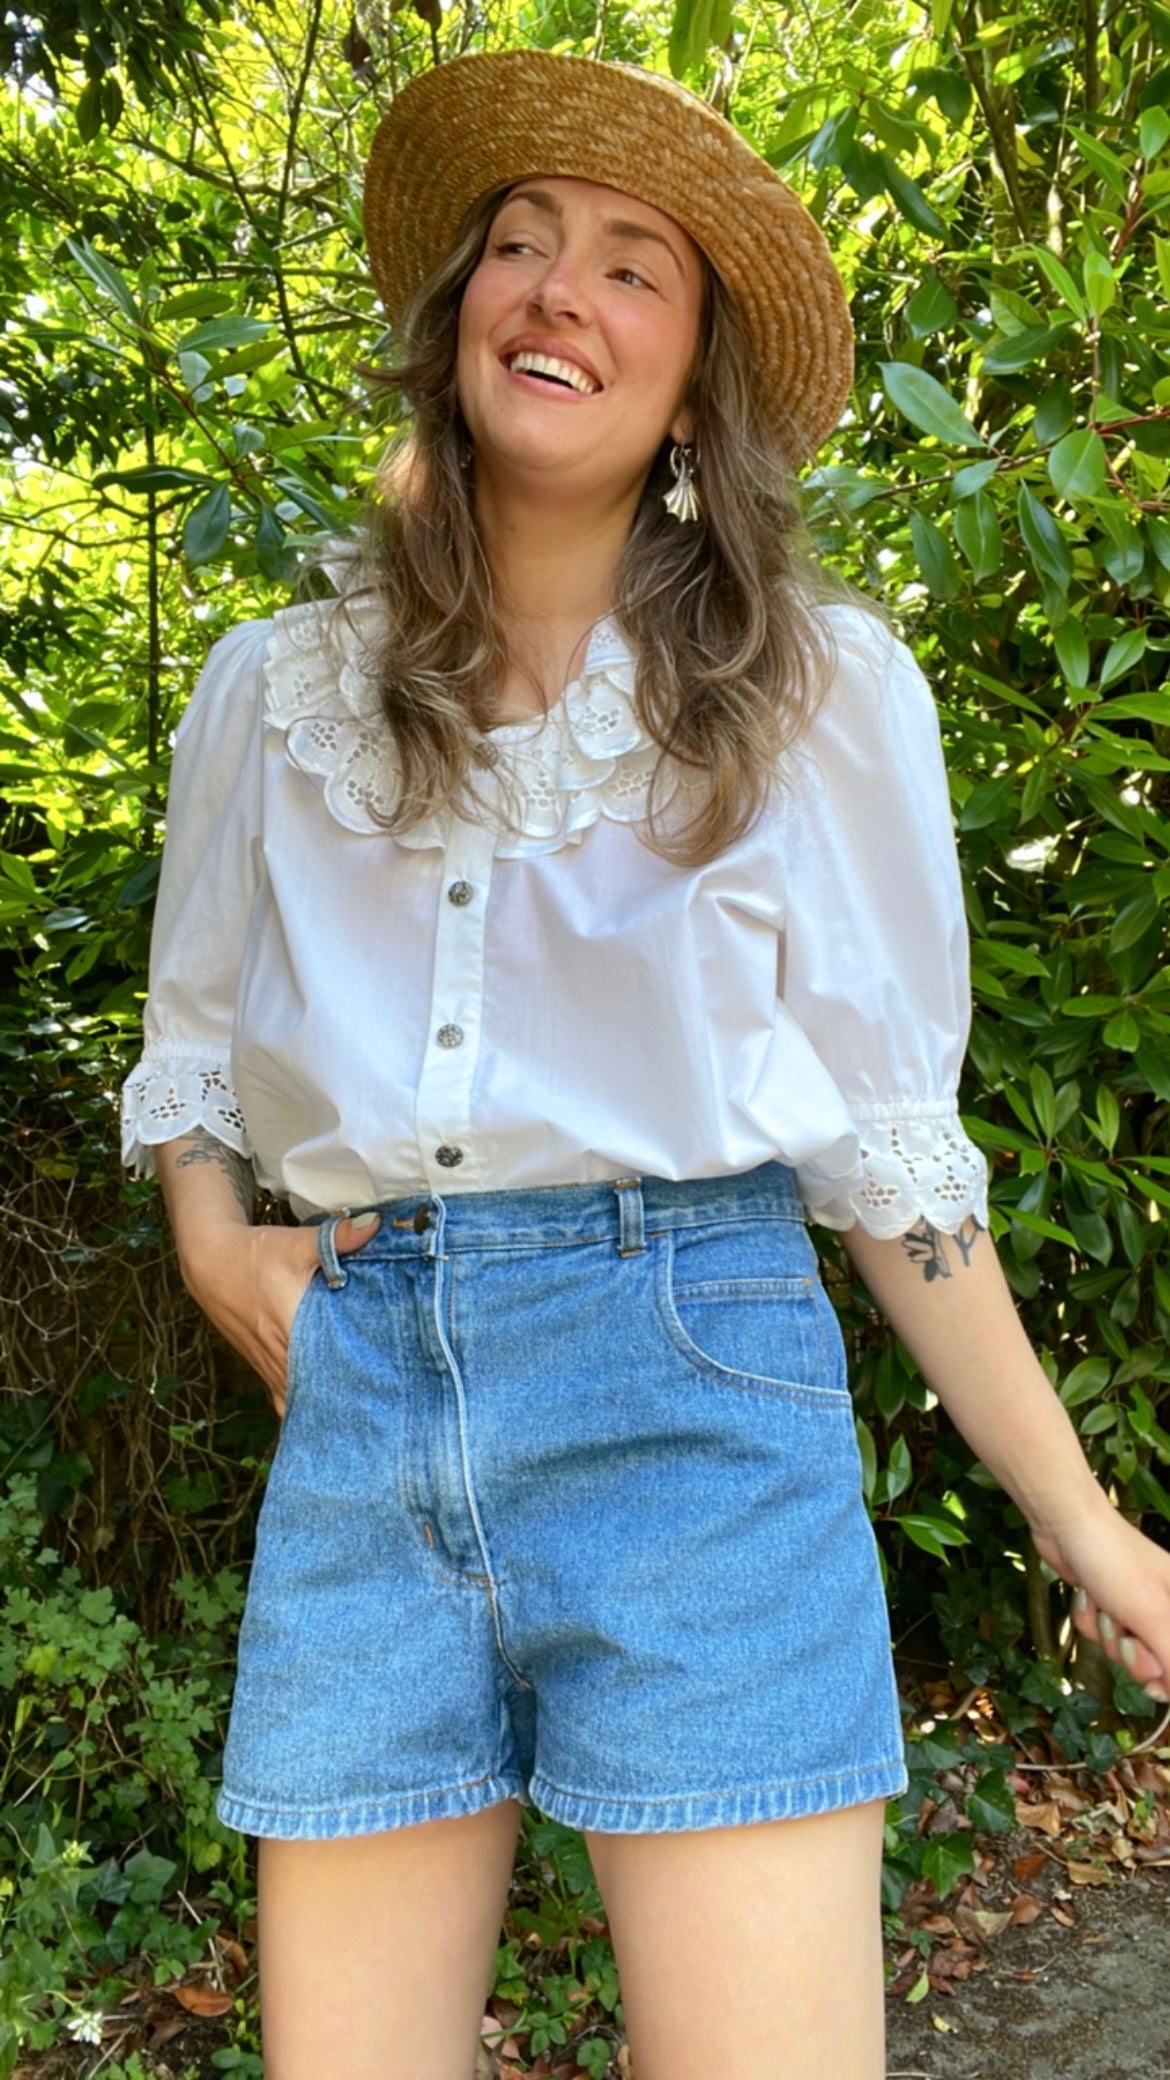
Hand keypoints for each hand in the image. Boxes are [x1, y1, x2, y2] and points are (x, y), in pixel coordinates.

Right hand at [179, 1211, 379, 1414]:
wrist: (210, 1261)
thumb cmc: (254, 1253)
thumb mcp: (296, 1242)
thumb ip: (338, 1237)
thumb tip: (375, 1225)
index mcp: (291, 1329)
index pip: (328, 1367)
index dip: (355, 1377)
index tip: (383, 1381)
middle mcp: (278, 1355)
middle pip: (318, 1390)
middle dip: (347, 1395)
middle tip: (381, 1397)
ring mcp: (268, 1366)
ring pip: (301, 1399)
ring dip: (325, 1402)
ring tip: (360, 1409)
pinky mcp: (261, 1367)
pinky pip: (284, 1399)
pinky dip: (303, 1405)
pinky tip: (323, 1413)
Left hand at [1031, 1498, 1169, 1702]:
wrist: (1066, 1525)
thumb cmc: (1116, 1562)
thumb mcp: (1153, 1616)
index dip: (1166, 1679)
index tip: (1153, 1685)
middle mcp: (1166, 1610)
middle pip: (1155, 1665)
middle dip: (1131, 1653)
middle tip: (1123, 1632)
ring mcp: (1137, 1609)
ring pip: (1123, 1653)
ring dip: (1105, 1634)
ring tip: (1104, 1605)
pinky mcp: (1108, 1606)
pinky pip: (1100, 1636)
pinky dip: (1088, 1620)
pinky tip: (1088, 1595)